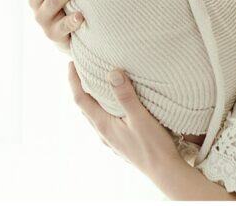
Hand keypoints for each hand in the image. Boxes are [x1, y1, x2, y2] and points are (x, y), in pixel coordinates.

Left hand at [67, 61, 182, 182]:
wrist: (163, 170)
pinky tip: (113, 106)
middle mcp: (102, 132)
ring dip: (92, 98)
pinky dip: (103, 107)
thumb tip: (112, 72)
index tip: (71, 64)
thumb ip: (125, 96)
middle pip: (84, 107)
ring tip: (96, 83)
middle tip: (82, 69)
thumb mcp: (140, 117)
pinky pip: (104, 120)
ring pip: (94, 114)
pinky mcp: (119, 141)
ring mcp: (110, 139)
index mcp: (103, 125)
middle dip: (80, 87)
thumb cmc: (153, 145)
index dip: (73, 81)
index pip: (80, 99)